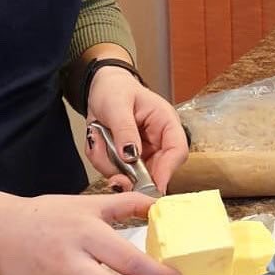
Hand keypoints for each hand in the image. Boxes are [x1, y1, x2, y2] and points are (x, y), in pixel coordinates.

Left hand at [84, 68, 187, 193]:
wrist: (101, 88)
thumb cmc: (115, 89)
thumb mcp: (118, 104)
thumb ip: (124, 129)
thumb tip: (130, 155)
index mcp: (166, 123)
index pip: (177, 150)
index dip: (168, 170)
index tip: (153, 186)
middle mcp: (158, 141)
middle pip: (156, 172)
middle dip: (132, 176)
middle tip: (115, 177)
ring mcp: (143, 153)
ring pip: (132, 176)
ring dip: (110, 163)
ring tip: (98, 137)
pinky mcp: (127, 160)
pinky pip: (115, 172)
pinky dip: (101, 160)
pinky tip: (97, 140)